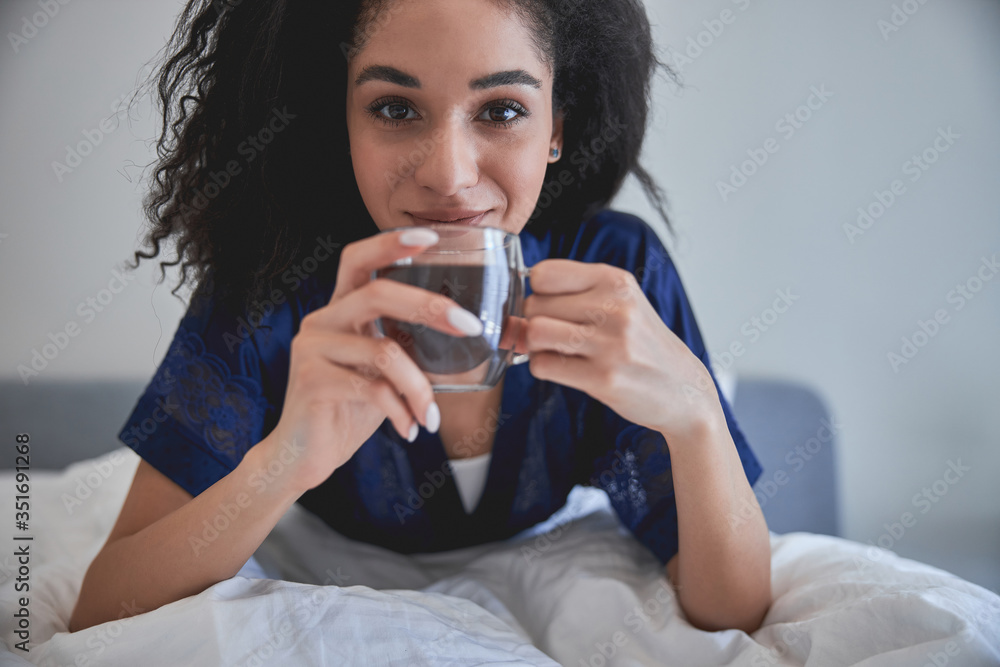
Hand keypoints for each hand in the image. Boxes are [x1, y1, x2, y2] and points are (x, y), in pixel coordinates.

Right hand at [263, 227, 485, 493]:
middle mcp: (322, 321)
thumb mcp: (383, 371)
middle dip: (430, 307)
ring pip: (384, 352)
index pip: (358, 259)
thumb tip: (474, 337)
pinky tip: (410, 430)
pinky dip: (401, 411)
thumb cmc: (350, 408)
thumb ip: (410, 347)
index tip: (431, 237)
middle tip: (470, 326)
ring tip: (430, 416)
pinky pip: (372, 388)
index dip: (391, 243)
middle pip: (378, 293)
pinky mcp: (311, 381)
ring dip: (419, 387)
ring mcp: (312, 349)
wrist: (302, 455)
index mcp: (340, 310)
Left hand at [516, 259, 720, 442]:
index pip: (543, 273)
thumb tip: (510, 310)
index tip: (550, 306)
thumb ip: (571, 296)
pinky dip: (544, 368)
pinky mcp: (603, 378)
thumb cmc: (641, 344)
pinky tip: (566, 369)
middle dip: (534, 321)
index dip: (537, 292)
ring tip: (556, 351)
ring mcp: (610, 343)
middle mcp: (615, 306)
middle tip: (555, 336)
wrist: (684, 389)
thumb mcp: (619, 304)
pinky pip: (542, 366)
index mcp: (615, 280)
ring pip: (534, 332)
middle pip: (533, 304)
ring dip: (535, 345)